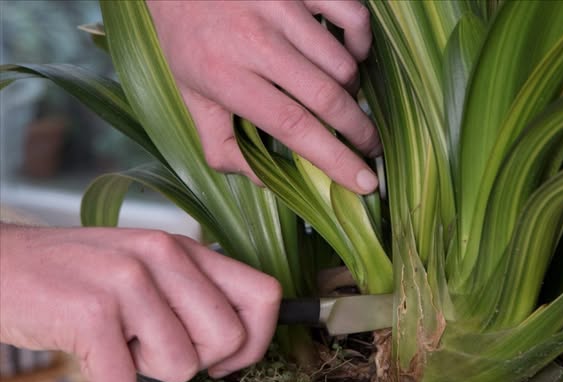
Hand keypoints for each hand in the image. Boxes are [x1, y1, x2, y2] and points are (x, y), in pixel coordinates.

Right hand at [0, 225, 281, 381]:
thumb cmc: (77, 284)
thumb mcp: (145, 276)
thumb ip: (193, 301)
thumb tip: (240, 353)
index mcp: (184, 249)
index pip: (265, 295)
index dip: (256, 342)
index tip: (222, 360)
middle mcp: (163, 254)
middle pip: (229, 340)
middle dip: (195, 363)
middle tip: (150, 345)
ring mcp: (128, 279)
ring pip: (182, 366)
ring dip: (144, 368)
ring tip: (112, 337)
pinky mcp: (93, 309)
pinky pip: (126, 379)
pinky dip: (104, 377)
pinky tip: (84, 345)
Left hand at [146, 0, 380, 193]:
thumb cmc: (190, 43)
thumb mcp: (193, 100)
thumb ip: (224, 148)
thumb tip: (267, 181)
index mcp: (226, 77)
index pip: (293, 126)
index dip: (333, 159)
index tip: (363, 181)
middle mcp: (255, 39)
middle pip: (327, 97)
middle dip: (358, 132)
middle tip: (370, 149)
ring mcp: (280, 5)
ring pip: (342, 63)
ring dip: (351, 91)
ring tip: (342, 100)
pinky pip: (351, 14)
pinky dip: (360, 42)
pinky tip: (350, 56)